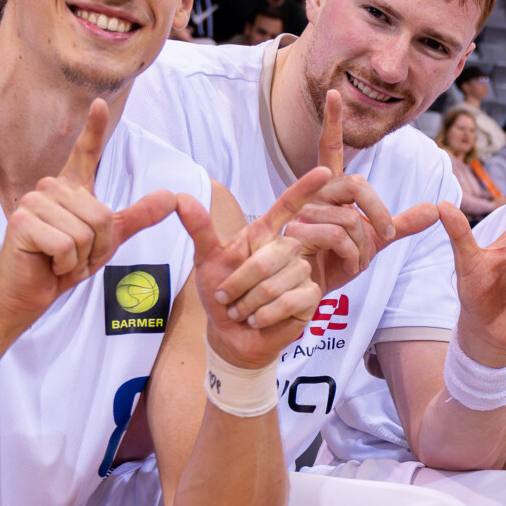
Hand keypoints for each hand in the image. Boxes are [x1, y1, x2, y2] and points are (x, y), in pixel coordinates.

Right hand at [0, 99, 179, 320]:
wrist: (31, 292)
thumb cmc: (65, 263)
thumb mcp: (109, 239)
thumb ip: (138, 216)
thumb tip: (172, 196)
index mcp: (70, 188)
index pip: (86, 153)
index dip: (93, 129)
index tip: (99, 103)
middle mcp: (50, 188)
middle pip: (102, 215)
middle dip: (97, 248)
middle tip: (74, 256)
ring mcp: (34, 202)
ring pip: (86, 232)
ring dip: (81, 258)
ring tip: (60, 259)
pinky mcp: (22, 222)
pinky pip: (67, 246)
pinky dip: (66, 265)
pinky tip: (49, 264)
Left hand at [179, 170, 332, 370]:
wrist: (232, 334)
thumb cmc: (222, 295)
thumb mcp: (206, 260)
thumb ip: (199, 229)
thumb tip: (180, 197)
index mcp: (265, 234)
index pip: (288, 206)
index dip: (305, 189)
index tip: (325, 172)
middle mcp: (288, 249)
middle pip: (271, 256)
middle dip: (241, 282)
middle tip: (228, 298)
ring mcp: (303, 272)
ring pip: (278, 282)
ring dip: (251, 302)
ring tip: (243, 311)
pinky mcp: (312, 297)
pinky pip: (292, 300)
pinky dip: (267, 314)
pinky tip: (258, 320)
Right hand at [276, 87, 424, 294]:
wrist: (307, 295)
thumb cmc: (334, 263)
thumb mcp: (372, 243)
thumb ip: (402, 225)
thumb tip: (436, 209)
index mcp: (328, 192)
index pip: (330, 151)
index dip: (333, 123)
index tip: (335, 93)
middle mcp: (312, 196)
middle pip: (355, 183)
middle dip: (380, 210)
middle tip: (388, 234)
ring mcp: (300, 214)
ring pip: (350, 217)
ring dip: (364, 246)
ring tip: (358, 262)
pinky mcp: (295, 236)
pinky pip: (338, 236)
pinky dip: (354, 257)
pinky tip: (347, 268)